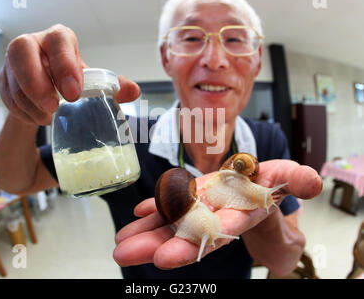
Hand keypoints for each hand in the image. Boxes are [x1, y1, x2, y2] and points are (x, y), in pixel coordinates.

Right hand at [0, 24, 139, 125]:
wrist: (49, 87)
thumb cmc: (73, 79)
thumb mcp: (91, 80)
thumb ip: (112, 86)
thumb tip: (134, 92)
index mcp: (59, 39)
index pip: (58, 41)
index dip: (64, 65)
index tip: (73, 94)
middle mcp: (34, 43)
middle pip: (22, 51)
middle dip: (36, 83)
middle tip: (53, 109)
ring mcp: (15, 61)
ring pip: (13, 78)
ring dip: (30, 103)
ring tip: (48, 119)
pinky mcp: (5, 78)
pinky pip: (7, 95)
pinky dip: (21, 111)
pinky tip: (36, 118)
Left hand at [113, 160, 321, 268]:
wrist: (255, 185)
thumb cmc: (268, 183)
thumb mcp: (285, 177)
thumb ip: (295, 179)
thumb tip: (313, 181)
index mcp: (238, 213)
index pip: (220, 231)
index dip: (199, 241)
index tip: (169, 256)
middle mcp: (215, 215)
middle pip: (187, 233)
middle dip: (160, 245)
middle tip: (127, 256)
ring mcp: (199, 208)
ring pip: (172, 223)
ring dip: (145, 234)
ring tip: (120, 246)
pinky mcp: (190, 198)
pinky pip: (170, 207)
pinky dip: (152, 211)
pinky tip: (136, 214)